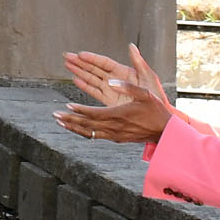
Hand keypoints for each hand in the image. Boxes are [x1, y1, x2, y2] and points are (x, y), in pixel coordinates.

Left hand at [55, 44, 174, 144]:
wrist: (165, 131)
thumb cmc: (155, 110)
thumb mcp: (145, 93)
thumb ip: (127, 86)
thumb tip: (111, 80)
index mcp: (120, 115)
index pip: (95, 114)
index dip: (80, 111)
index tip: (67, 106)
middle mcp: (115, 127)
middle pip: (88, 125)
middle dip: (70, 120)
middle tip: (55, 115)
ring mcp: (115, 135)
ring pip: (90, 133)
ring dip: (74, 127)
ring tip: (60, 122)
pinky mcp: (116, 138)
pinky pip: (96, 136)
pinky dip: (84, 132)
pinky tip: (76, 128)